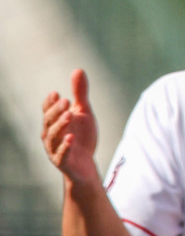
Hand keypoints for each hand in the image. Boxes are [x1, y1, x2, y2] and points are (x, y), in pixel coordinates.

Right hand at [42, 69, 100, 184]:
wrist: (85, 165)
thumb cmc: (82, 137)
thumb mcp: (84, 113)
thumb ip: (80, 94)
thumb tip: (78, 70)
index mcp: (53, 122)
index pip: (48, 110)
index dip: (50, 103)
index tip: (56, 93)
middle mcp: (50, 134)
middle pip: (49, 121)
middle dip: (56, 111)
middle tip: (66, 101)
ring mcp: (54, 149)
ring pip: (53, 136)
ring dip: (60, 126)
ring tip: (70, 115)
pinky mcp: (63, 162)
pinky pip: (61, 154)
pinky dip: (65, 146)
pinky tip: (71, 138)